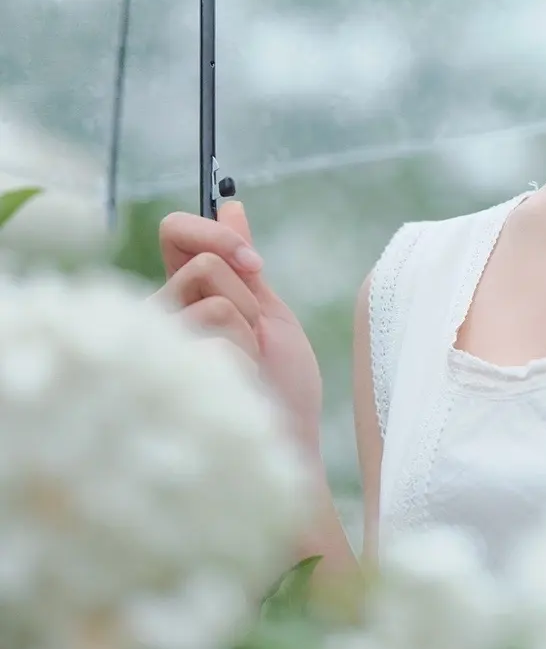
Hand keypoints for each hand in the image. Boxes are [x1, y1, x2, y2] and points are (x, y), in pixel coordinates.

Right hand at [155, 200, 322, 455]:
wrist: (285, 444)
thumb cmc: (281, 388)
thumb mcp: (270, 315)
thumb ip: (244, 266)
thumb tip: (232, 204)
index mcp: (185, 294)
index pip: (174, 233)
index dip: (211, 230)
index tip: (255, 263)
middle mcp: (160, 314)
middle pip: (205, 263)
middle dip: (248, 299)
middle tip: (255, 340)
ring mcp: (157, 342)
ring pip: (214, 300)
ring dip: (247, 334)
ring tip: (245, 369)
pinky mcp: (162, 368)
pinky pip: (216, 335)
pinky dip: (243, 359)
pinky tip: (235, 389)